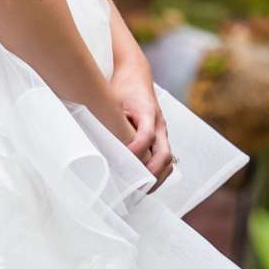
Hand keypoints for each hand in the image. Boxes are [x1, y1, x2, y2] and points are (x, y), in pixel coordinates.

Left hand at [110, 59, 173, 185]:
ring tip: (141, 192)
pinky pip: (166, 158)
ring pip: (169, 160)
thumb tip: (99, 148)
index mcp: (148, 113)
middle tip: (135, 188)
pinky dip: (159, 172)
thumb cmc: (122, 89)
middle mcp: (160, 124)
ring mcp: (163, 132)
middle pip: (164, 154)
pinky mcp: (161, 137)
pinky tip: (145, 183)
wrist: (136, 76)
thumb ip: (110, 123)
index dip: (136, 151)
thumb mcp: (112, 101)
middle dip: (151, 174)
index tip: (123, 162)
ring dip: (158, 177)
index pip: (147, 136)